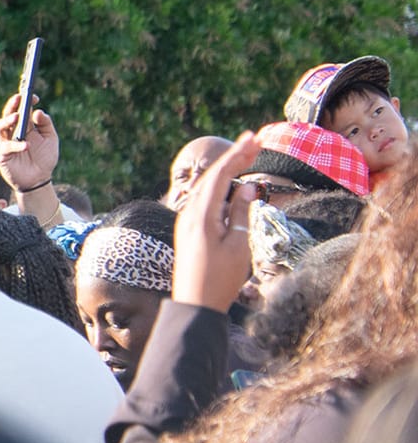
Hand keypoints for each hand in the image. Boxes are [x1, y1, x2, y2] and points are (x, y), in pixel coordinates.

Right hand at [0, 92, 58, 191]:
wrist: (38, 180)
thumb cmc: (44, 159)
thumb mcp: (51, 139)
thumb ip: (46, 124)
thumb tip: (38, 111)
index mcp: (26, 125)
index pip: (22, 109)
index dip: (26, 101)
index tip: (34, 97)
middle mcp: (14, 131)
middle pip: (9, 113)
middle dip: (12, 104)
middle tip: (19, 97)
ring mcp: (6, 141)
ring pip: (1, 126)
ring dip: (8, 120)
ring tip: (17, 117)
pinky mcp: (2, 154)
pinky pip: (6, 146)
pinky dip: (16, 145)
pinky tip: (27, 145)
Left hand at [172, 132, 259, 312]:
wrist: (194, 304)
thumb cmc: (220, 278)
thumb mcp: (238, 246)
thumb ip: (242, 214)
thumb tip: (246, 187)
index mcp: (201, 215)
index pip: (219, 176)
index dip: (237, 155)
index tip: (255, 139)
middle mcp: (190, 214)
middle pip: (212, 177)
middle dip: (234, 158)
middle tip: (256, 141)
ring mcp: (187, 221)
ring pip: (207, 187)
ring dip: (227, 170)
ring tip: (247, 155)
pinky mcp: (190, 229)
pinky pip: (205, 199)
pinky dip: (220, 186)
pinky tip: (231, 183)